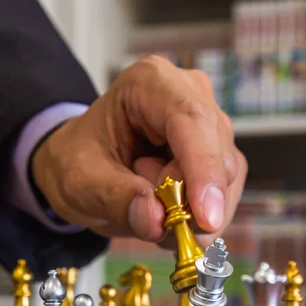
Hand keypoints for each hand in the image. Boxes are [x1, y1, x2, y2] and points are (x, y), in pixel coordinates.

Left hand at [32, 55, 247, 246]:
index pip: (191, 119)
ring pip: (227, 178)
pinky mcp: (217, 155)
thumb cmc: (78, 160)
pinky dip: (198, 218)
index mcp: (149, 83)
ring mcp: (208, 125)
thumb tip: (157, 221)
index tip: (205, 218)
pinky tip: (165, 216)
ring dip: (192, 212)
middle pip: (216, 153)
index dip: (203, 169)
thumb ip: (117, 199)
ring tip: (146, 210)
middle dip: (191, 200)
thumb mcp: (81, 182)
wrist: (79, 165)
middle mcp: (190, 95)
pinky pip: (225, 194)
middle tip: (149, 218)